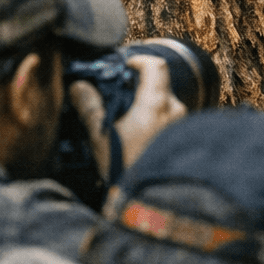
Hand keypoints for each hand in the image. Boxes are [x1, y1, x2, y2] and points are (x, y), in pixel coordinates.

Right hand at [66, 54, 187, 179]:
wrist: (149, 202)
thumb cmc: (125, 169)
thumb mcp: (100, 137)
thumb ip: (89, 107)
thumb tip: (79, 86)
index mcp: (156, 104)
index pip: (155, 65)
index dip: (139, 60)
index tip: (125, 66)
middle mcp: (175, 111)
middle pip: (160, 84)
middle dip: (140, 86)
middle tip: (120, 95)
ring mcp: (183, 125)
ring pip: (165, 103)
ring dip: (147, 105)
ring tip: (127, 119)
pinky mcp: (184, 139)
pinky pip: (170, 120)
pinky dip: (155, 120)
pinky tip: (139, 135)